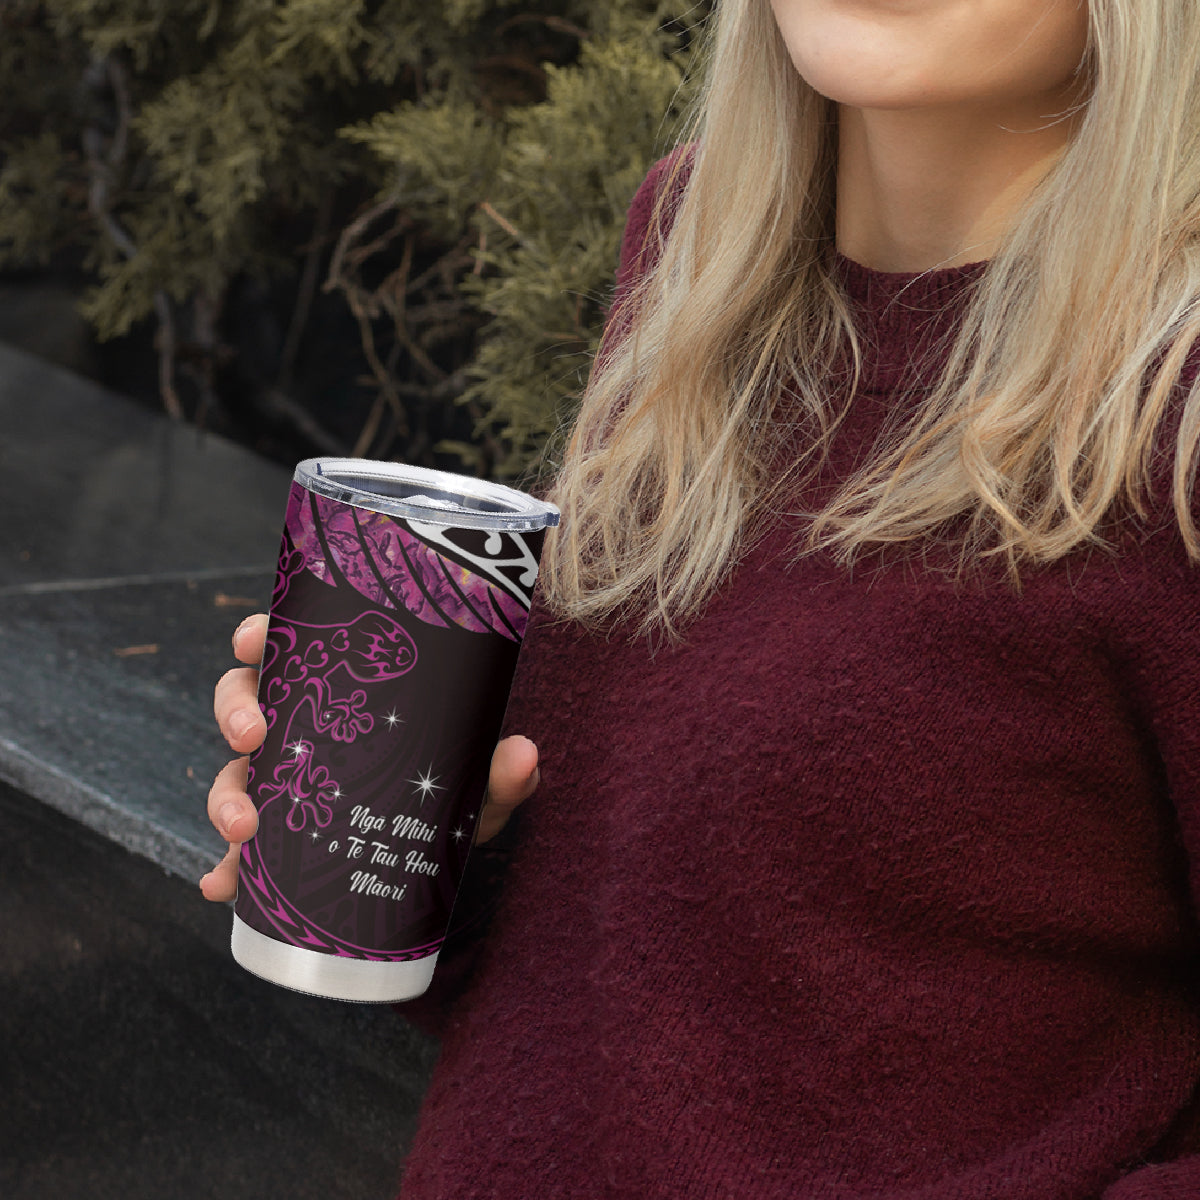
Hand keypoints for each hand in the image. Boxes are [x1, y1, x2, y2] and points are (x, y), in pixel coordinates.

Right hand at [198, 613, 539, 900]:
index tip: (253, 639)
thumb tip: (524, 754)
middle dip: (236, 714)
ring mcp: (288, 781)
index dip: (259, 636)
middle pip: (245, 702)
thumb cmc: (461, 792)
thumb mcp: (482, 783)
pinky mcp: (282, 838)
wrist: (453, 850)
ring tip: (243, 829)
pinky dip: (227, 869)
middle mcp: (305, 728)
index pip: (290, 647)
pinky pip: (241, 851)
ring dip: (226, 796)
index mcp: (342, 690)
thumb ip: (503, 772)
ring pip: (235, 773)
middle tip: (253, 736)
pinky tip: (224, 886)